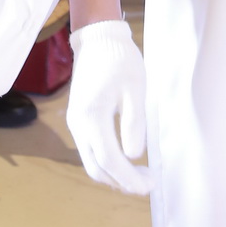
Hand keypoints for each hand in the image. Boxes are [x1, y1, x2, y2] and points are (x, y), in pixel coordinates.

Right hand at [66, 19, 152, 194]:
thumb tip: (134, 156)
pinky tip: (126, 159)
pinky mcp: (78, 120)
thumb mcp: (135, 88)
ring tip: (141, 174)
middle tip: (148, 183)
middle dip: (122, 182)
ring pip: (92, 162)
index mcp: (92, 117)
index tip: (150, 186)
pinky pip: (90, 150)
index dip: (129, 178)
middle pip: (97, 168)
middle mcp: (78, 125)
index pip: (110, 160)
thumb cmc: (120, 60)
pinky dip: (107, 162)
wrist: (98, 39)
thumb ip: (134, 123)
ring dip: (115, 174)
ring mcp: (75, 124)